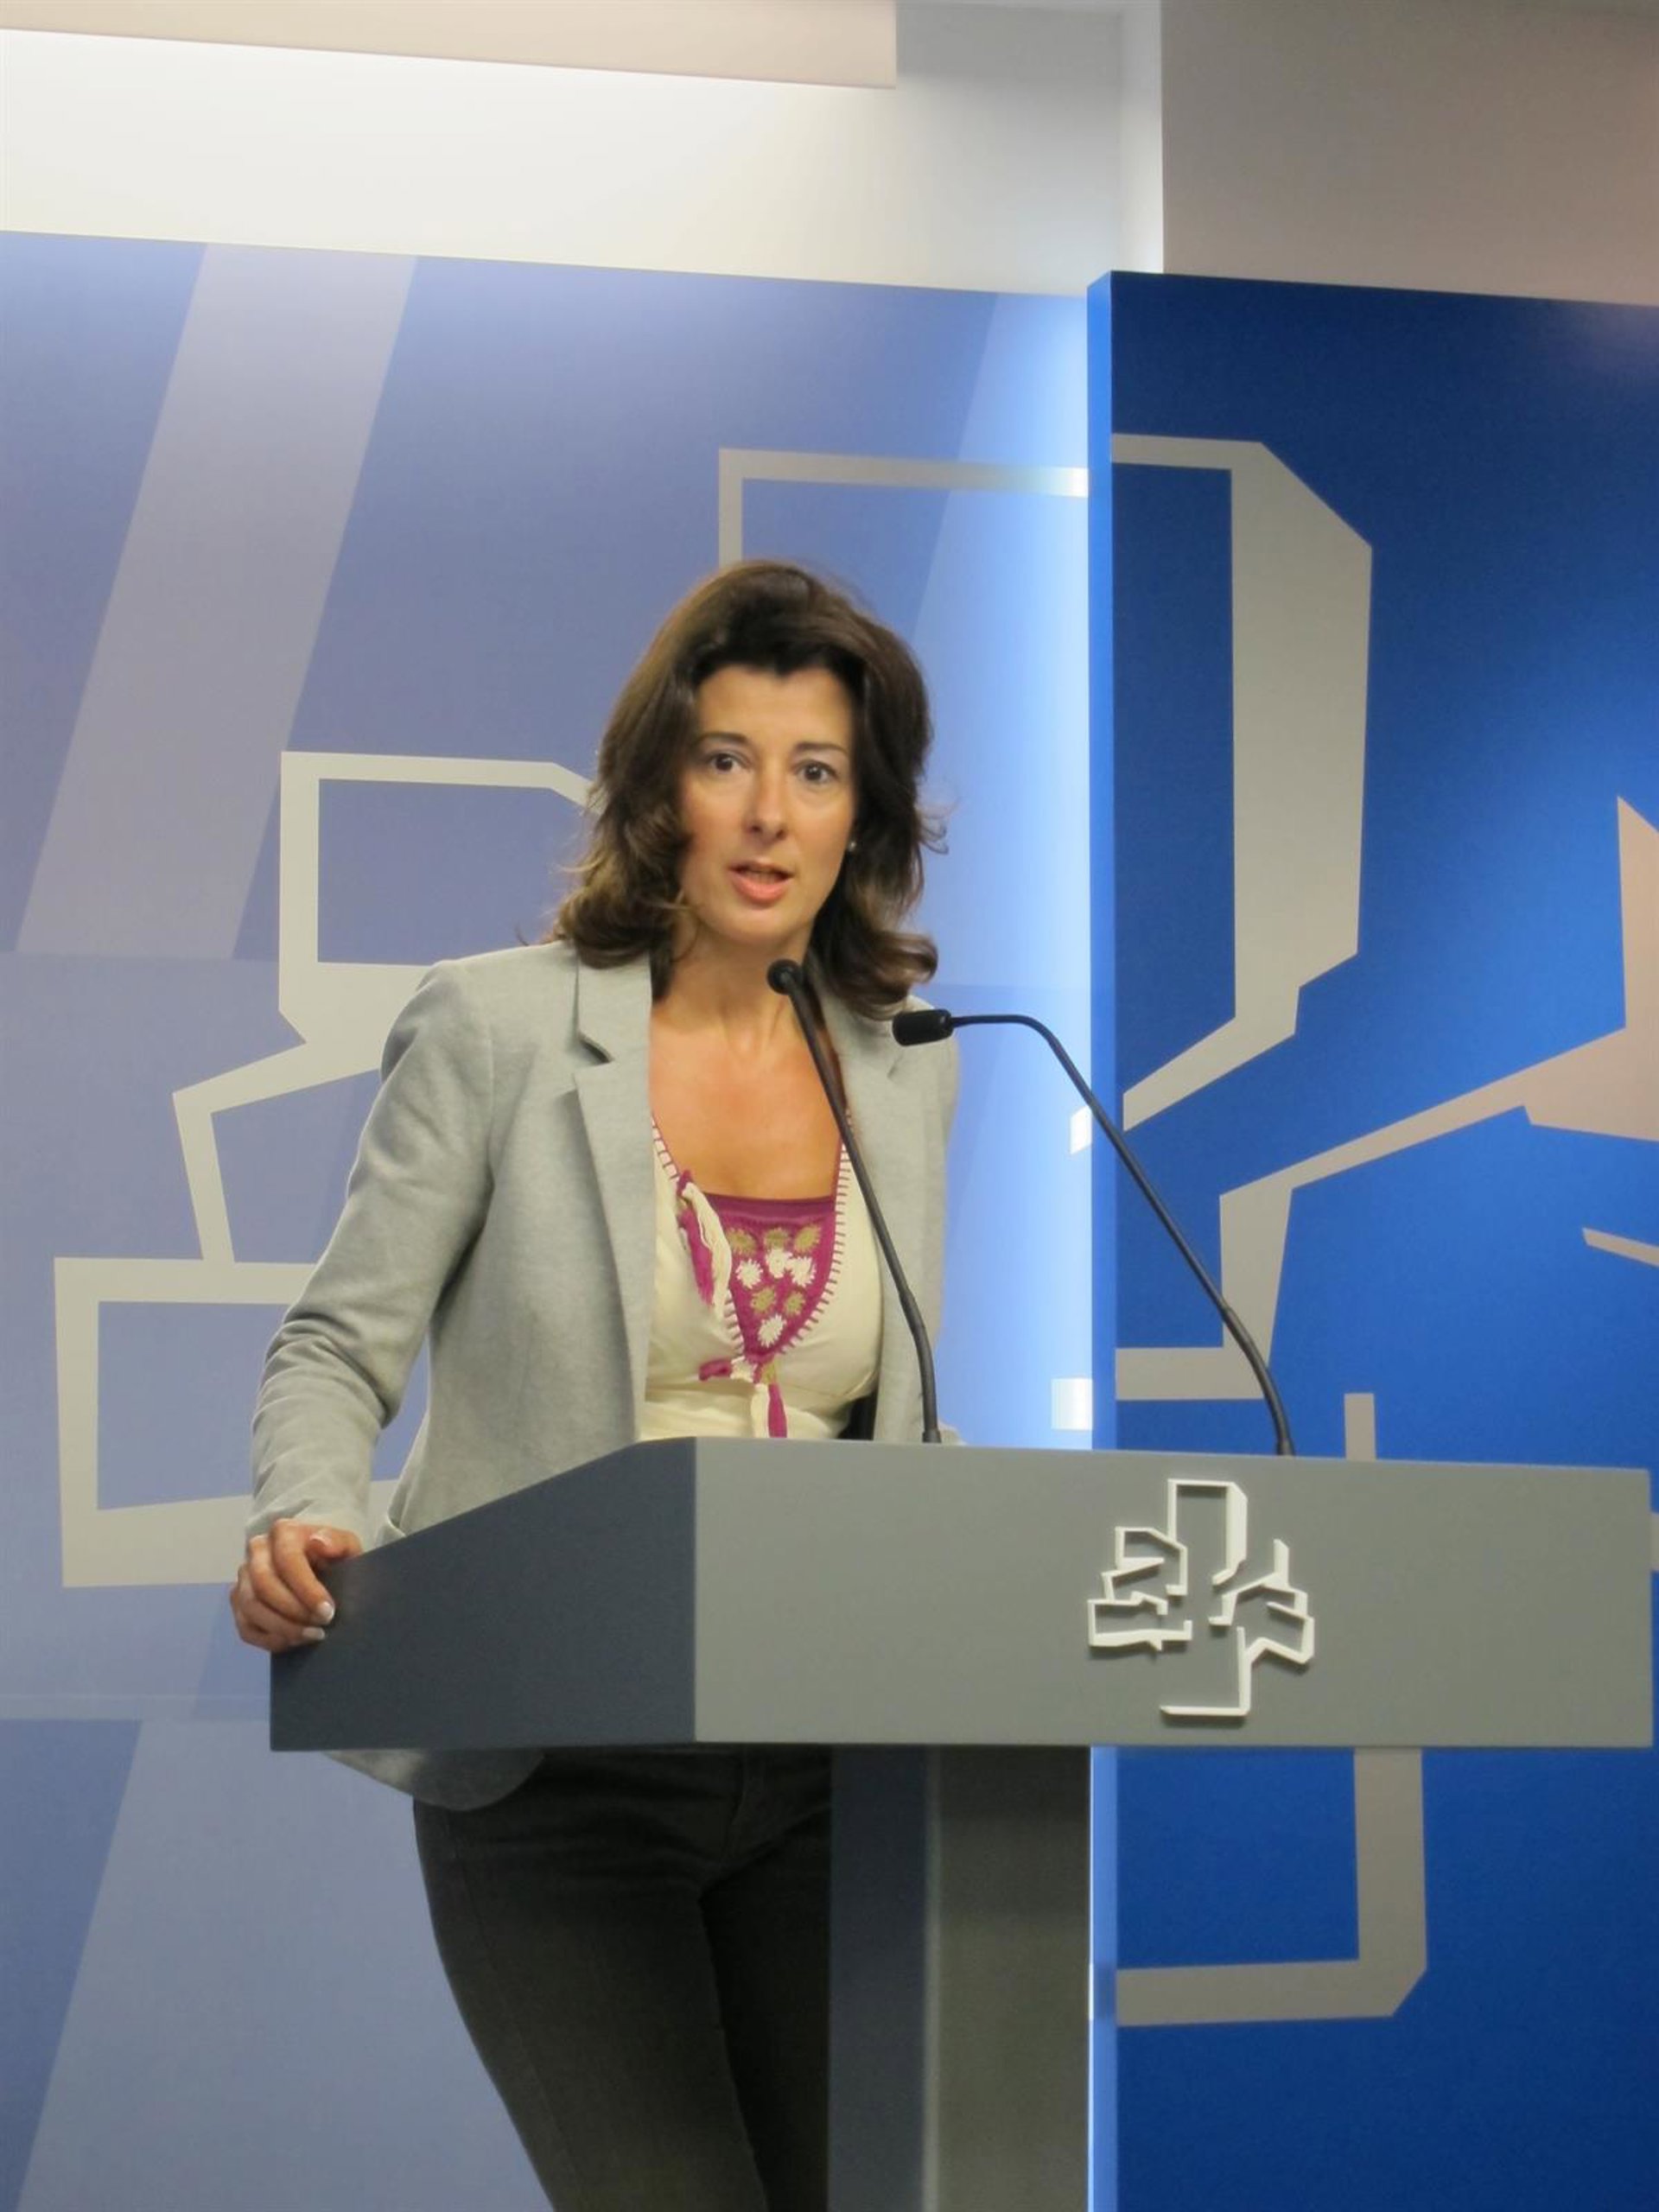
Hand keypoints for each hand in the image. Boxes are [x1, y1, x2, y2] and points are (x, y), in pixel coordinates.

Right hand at [230, 1520, 362, 1652]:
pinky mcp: (239, 1601)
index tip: (328, 1612)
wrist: (321, 1568)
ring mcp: (244, 1576)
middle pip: (263, 1584)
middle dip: (293, 1611)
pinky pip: (245, 1626)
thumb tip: (318, 1543)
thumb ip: (339, 1542)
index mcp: (283, 1532)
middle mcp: (257, 1550)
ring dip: (281, 1628)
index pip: (287, 1560)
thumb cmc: (334, 1557)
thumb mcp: (347, 1546)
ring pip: (250, 1607)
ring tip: (310, 1636)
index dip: (306, 1590)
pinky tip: (293, 1642)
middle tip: (320, 1628)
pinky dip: (268, 1639)